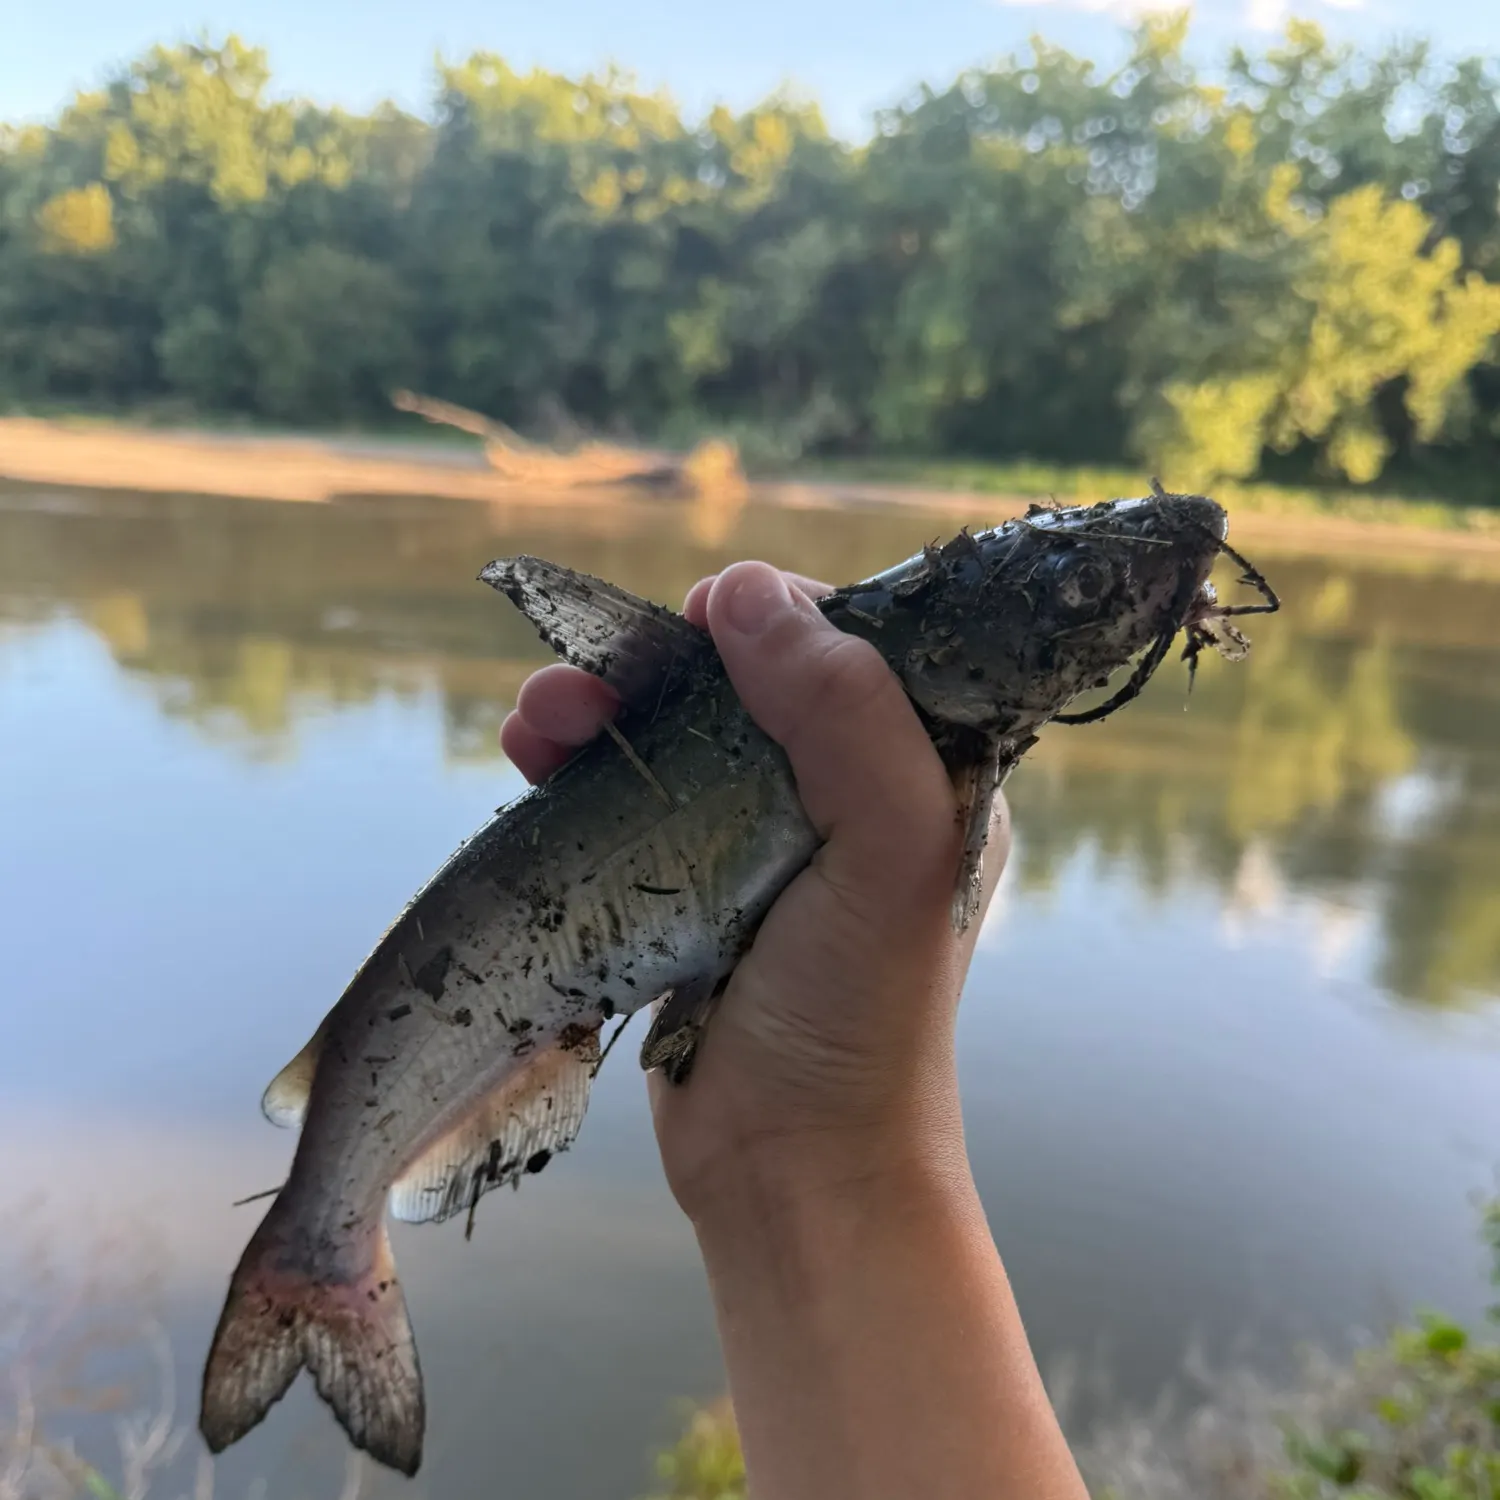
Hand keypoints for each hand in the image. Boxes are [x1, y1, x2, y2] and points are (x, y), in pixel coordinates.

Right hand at [500, 562, 1008, 1218]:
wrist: (789, 1173)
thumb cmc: (859, 1018)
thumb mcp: (890, 852)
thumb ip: (846, 711)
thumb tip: (744, 589)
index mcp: (924, 776)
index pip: (857, 650)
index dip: (780, 618)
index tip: (707, 617)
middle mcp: (847, 800)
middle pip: (749, 685)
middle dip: (665, 662)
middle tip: (598, 673)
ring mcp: (762, 847)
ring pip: (678, 737)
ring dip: (605, 709)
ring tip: (542, 715)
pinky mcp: (691, 891)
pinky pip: (634, 801)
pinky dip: (581, 771)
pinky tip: (532, 757)